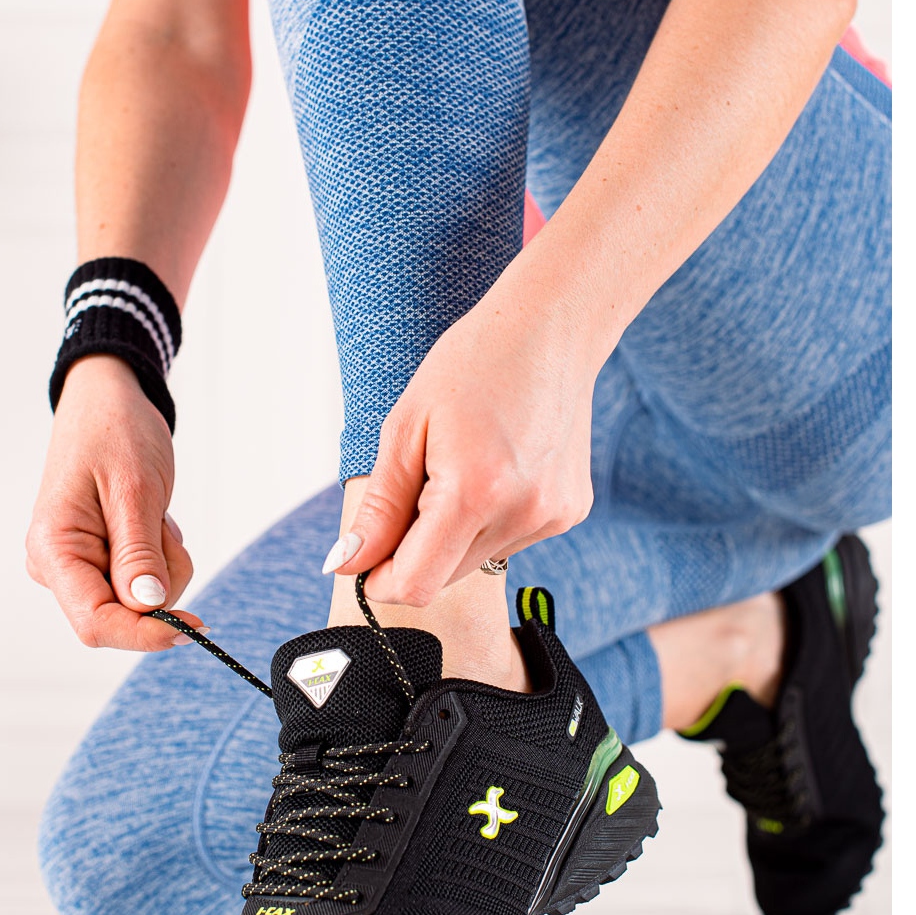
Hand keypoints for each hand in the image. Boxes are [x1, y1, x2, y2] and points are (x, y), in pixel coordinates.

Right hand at [26, 355, 200, 649]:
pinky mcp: (99, 561)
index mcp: (54, 549)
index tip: (191, 626)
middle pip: (122, 616)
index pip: (95, 623)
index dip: (145, 634)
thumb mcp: (134, 489)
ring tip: (154, 516)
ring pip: (141, 602)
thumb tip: (147, 606)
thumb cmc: (115, 434)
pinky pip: (145, 582)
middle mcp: (57, 566)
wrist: (109, 403)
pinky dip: (161, 558)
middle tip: (164, 529)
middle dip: (160, 584)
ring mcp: (77, 565)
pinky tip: (151, 520)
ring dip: (165, 566)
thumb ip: (139, 552)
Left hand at [330, 289, 596, 605]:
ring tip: (464, 466)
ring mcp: (551, 516)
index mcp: (474, 491)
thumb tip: (346, 565)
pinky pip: (510, 539)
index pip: (417, 585)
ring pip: (476, 561)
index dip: (381, 582)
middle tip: (418, 486)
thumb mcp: (406, 427)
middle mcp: (521, 513)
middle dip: (416, 551)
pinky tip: (497, 468)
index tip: (368, 562)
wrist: (552, 329)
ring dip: (454, 534)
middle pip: (444, 578)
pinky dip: (489, 519)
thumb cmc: (472, 363)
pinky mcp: (570, 512)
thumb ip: (378, 508)